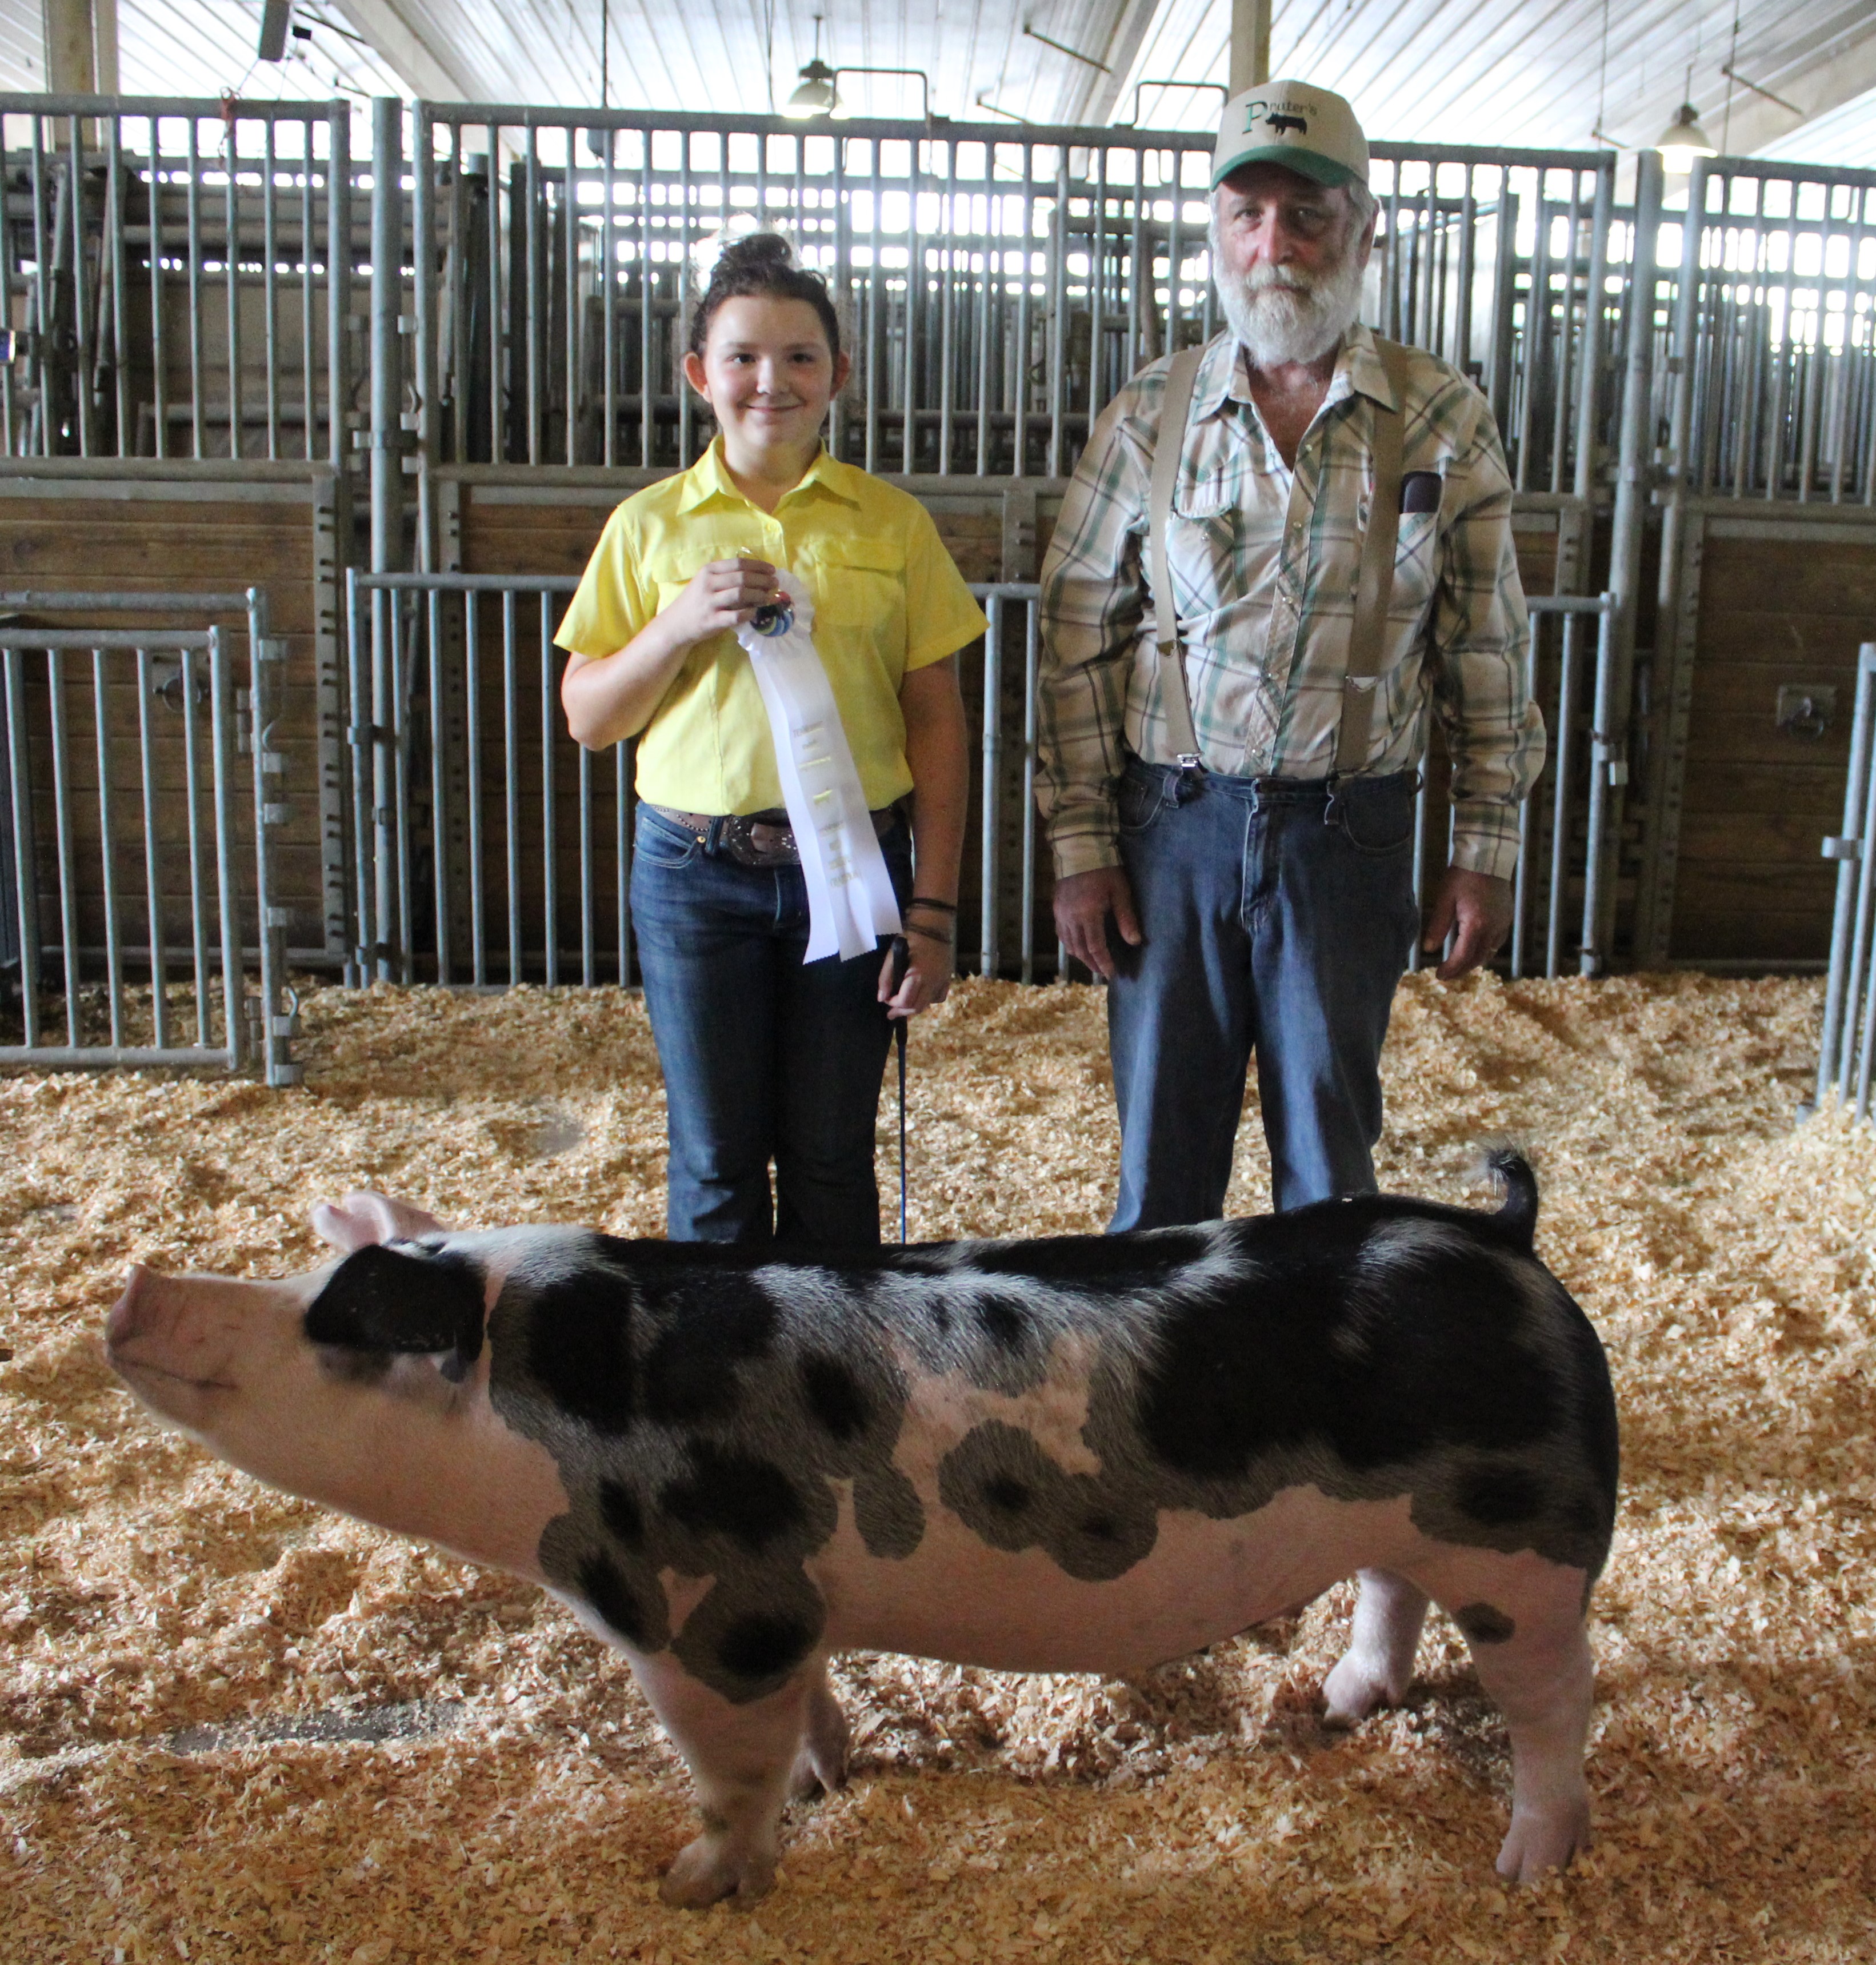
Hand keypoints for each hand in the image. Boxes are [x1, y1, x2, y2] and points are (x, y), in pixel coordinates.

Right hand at [662, 558, 777, 642]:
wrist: (676, 624)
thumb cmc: (696, 601)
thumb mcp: (706, 582)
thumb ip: (726, 577)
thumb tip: (758, 576)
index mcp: (708, 570)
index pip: (738, 564)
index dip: (758, 566)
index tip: (771, 570)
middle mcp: (708, 583)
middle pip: (742, 578)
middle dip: (762, 580)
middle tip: (774, 584)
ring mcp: (709, 602)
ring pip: (740, 594)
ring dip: (759, 595)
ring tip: (768, 597)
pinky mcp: (712, 620)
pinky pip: (736, 616)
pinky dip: (749, 613)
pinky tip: (755, 612)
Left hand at [879, 927, 953, 1019]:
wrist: (935, 923)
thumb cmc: (911, 936)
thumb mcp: (893, 954)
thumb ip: (886, 977)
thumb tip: (882, 998)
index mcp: (918, 975)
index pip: (905, 1001)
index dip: (893, 1004)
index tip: (886, 999)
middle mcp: (933, 982)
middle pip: (917, 1007)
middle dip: (902, 1011)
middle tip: (891, 1012)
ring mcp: (943, 980)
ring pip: (929, 1004)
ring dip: (914, 1006)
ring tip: (904, 1004)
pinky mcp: (948, 977)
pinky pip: (938, 997)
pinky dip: (928, 1000)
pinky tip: (920, 994)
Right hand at [1052, 865, 1141, 981]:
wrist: (1078, 849)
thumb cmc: (1103, 868)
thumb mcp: (1120, 891)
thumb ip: (1126, 917)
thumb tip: (1135, 941)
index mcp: (1088, 914)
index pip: (1095, 947)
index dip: (1103, 962)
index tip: (1111, 973)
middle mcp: (1071, 917)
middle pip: (1080, 949)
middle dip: (1092, 963)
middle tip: (1103, 972)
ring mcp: (1061, 913)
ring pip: (1068, 943)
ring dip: (1080, 956)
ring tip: (1092, 962)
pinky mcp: (1056, 908)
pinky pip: (1061, 933)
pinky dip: (1070, 944)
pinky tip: (1077, 946)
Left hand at [1422, 867, 1513, 980]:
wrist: (1487, 857)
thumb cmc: (1462, 876)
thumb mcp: (1444, 900)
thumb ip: (1438, 927)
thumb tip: (1429, 949)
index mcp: (1476, 924)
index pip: (1463, 956)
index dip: (1451, 969)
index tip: (1439, 976)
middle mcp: (1493, 927)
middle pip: (1478, 959)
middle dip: (1461, 970)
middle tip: (1447, 974)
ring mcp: (1503, 922)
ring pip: (1490, 952)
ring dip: (1474, 961)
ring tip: (1458, 964)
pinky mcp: (1507, 917)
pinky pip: (1498, 941)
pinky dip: (1485, 948)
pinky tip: (1474, 947)